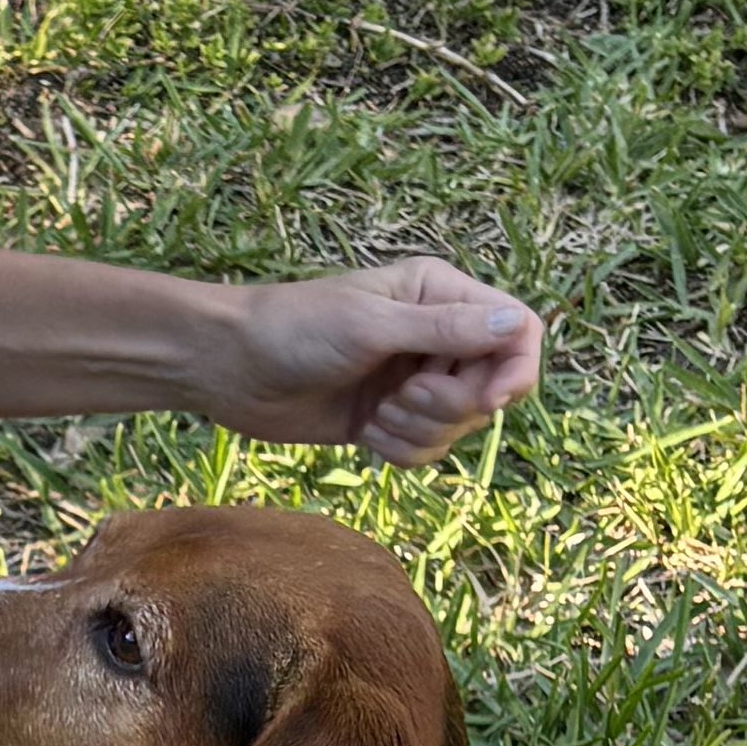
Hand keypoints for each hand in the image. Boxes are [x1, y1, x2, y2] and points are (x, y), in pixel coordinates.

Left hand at [214, 254, 543, 466]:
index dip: (515, 370)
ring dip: (422, 431)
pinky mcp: (390, 418)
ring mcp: (414, 379)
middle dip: (451, 405)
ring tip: (375, 414)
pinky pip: (428, 449)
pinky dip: (402, 451)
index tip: (486, 398)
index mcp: (440, 294)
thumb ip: (444, 330)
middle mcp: (436, 335)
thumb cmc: (293, 328)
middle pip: (493, 386)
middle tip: (401, 398)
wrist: (229, 368)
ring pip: (462, 424)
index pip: (518, 330)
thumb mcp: (371, 326)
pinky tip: (366, 436)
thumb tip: (516, 327)